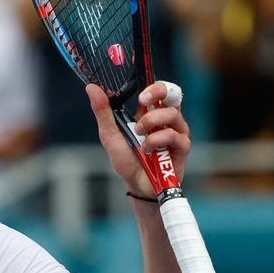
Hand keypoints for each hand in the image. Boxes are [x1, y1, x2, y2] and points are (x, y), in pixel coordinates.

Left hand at [87, 81, 190, 198]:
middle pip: (172, 94)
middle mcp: (167, 120)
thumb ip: (103, 111)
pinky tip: (147, 151)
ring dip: (150, 122)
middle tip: (142, 101)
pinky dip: (156, 141)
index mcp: (152, 112)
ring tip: (139, 135)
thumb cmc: (127, 160)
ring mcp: (177, 132)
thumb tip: (91, 88)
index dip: (154, 86)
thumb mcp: (110, 134)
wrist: (136, 185)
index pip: (160, 90)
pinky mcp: (182, 147)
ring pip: (171, 114)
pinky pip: (173, 135)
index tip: (140, 96)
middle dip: (158, 92)